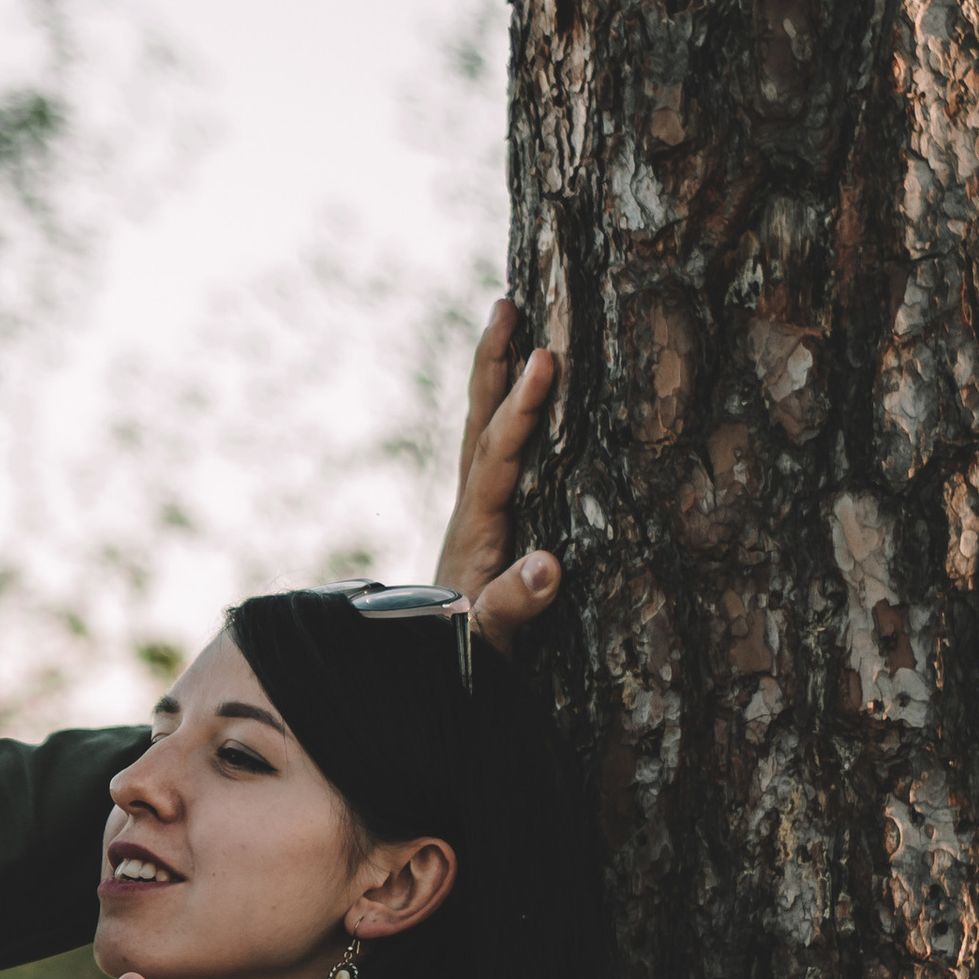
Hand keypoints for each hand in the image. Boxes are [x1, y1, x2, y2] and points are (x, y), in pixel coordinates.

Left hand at [436, 296, 562, 650]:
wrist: (427, 673)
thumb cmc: (465, 659)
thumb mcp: (489, 640)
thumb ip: (514, 605)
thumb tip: (551, 564)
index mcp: (477, 527)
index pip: (499, 453)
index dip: (522, 407)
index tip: (546, 359)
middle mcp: (471, 509)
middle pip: (479, 422)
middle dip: (494, 363)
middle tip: (506, 305)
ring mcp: (476, 510)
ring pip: (483, 428)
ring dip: (494, 374)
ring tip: (508, 318)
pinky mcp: (486, 519)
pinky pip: (495, 449)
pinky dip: (505, 409)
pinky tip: (518, 387)